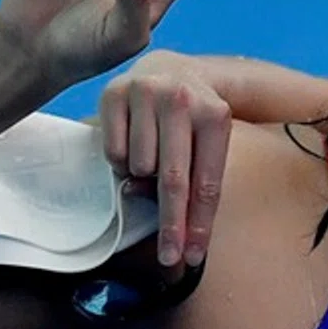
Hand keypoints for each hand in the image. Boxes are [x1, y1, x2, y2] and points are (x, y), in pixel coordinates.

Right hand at [99, 52, 235, 268]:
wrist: (169, 69)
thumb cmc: (193, 118)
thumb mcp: (209, 141)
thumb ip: (196, 177)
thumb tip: (172, 220)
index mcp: (215, 116)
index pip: (207, 182)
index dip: (199, 223)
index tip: (192, 257)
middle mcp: (182, 101)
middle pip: (173, 180)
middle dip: (171, 225)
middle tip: (169, 259)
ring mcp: (146, 94)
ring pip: (138, 167)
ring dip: (141, 179)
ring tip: (152, 158)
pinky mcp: (113, 93)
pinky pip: (112, 152)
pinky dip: (121, 160)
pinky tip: (133, 143)